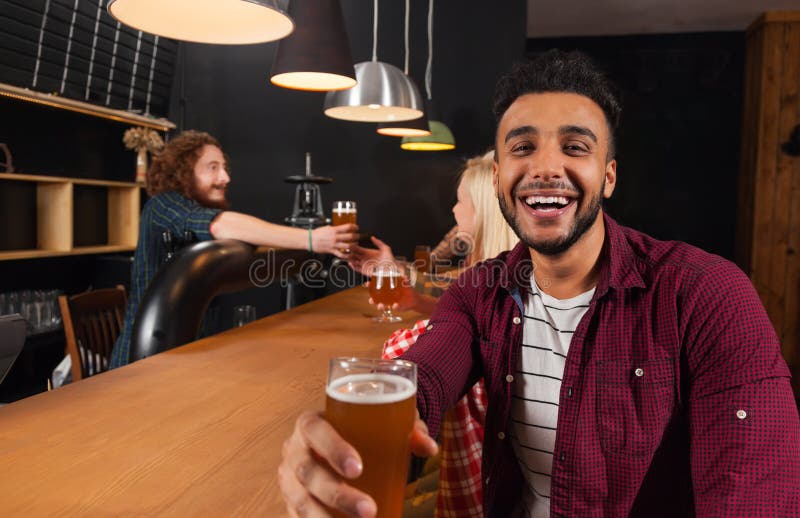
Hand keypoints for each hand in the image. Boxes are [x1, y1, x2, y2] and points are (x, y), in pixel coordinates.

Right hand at [279, 411, 437, 516]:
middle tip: (369, 510)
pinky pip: (297, 517)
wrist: (335, 441)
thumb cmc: (361, 430)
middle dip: (338, 495)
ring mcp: (288, 478)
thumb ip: (406, 430)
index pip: (316, 432)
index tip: (358, 469)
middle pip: (308, 473)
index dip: (333, 449)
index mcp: (311, 424)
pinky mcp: (290, 501)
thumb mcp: (382, 423)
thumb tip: (429, 447)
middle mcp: (294, 450)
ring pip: (300, 502)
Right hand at [313, 224, 358, 257]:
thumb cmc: (317, 233)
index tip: (356, 227)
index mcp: (334, 230)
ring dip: (354, 245)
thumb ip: (335, 228)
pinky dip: (347, 255)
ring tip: (355, 244)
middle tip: (357, 236)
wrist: (309, 240)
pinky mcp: (332, 251)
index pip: (347, 227)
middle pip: (350, 236)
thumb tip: (340, 228)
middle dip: (356, 236)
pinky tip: (350, 254)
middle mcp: (335, 237)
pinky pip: (342, 254)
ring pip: (348, 246)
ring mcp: (334, 245)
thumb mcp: (327, 227)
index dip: (354, 227)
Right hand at [348, 236, 395, 275]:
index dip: (353, 247)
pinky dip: (353, 267)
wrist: (391, 269)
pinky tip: (351, 263)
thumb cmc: (389, 259)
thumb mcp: (385, 248)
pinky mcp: (365, 271)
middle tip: (345, 251)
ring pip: (354, 261)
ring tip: (346, 257)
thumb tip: (373, 237)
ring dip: (350, 259)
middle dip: (349, 253)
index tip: (349, 244)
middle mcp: (365, 258)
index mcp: (368, 252)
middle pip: (354, 255)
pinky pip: (357, 269)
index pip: (358, 249)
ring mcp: (364, 264)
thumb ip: (378, 242)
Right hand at [367, 283, 419, 312]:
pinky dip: (394, 306)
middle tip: (371, 300)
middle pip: (375, 300)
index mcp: (386, 290)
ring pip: (382, 306)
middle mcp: (386, 297)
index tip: (367, 284)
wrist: (415, 299)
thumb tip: (403, 276)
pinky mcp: (397, 307)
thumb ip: (404, 280)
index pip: (376, 288)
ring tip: (381, 305)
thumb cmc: (407, 290)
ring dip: (380, 306)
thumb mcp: (406, 283)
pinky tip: (395, 305)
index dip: (370, 286)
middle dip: (371, 300)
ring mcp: (391, 303)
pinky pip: (394, 307)